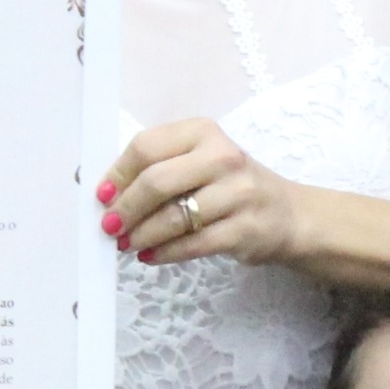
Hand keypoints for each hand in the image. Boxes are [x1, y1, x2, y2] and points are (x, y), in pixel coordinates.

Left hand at [100, 120, 305, 268]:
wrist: (288, 214)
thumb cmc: (230, 185)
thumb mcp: (200, 161)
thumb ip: (160, 167)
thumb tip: (108, 194)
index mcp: (203, 132)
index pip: (146, 147)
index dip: (118, 174)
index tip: (102, 196)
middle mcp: (223, 157)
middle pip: (156, 181)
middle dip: (125, 208)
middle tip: (109, 226)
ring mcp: (237, 194)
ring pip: (173, 217)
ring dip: (141, 234)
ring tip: (126, 244)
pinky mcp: (244, 229)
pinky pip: (192, 244)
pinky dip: (164, 252)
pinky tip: (150, 255)